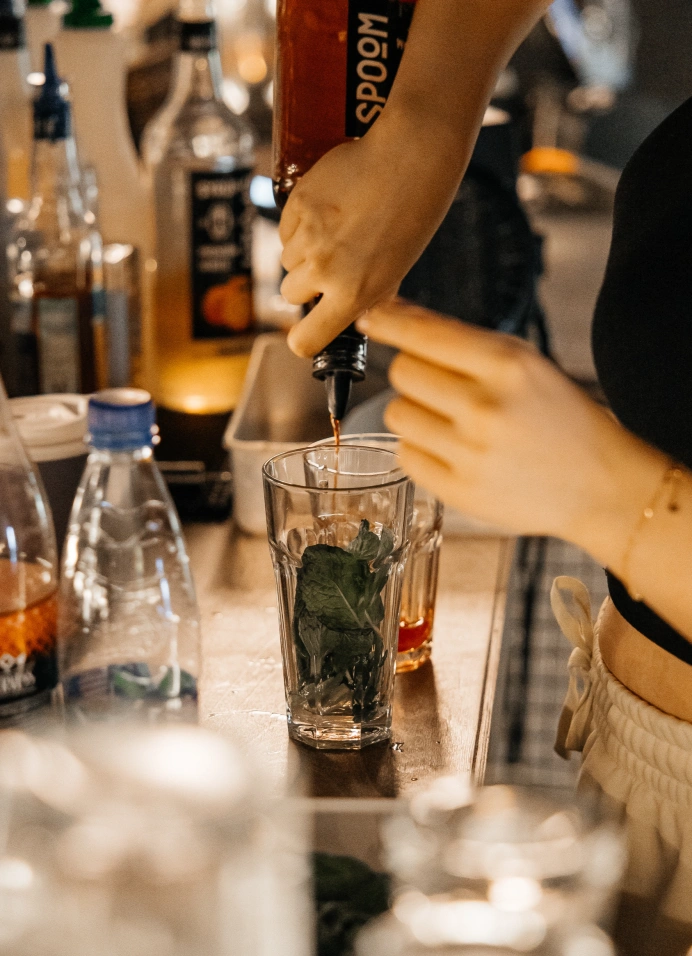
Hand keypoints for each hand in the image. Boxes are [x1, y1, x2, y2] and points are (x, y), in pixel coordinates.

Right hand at [280, 123, 461, 358]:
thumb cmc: (412, 216)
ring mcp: (308, 236)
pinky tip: (329, 210)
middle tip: (330, 264)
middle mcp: (325, 270)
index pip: (306, 339)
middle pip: (290, 294)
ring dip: (303, 251)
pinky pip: (286, 228)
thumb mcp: (397, 269)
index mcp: (352, 294)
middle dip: (305, 284)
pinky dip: (300, 224)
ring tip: (336, 230)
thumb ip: (367, 295)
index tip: (306, 333)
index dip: (303, 339)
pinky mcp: (298, 204)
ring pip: (287, 259)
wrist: (411, 159)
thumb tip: (351, 314)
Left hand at [359, 300, 667, 552]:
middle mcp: (485, 408)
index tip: (371, 318)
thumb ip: (459, 340)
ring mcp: (469, 454)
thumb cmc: (558, 416)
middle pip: (402, 372)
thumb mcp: (525, 363)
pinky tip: (452, 451)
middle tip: (443, 387)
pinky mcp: (458, 492)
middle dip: (415, 374)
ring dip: (415, 413)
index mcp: (506, 365)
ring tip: (451, 422)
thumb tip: (391, 314)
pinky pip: (405, 455)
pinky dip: (420, 450)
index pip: (422, 334)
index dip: (388, 322)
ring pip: (396, 413)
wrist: (600, 484)